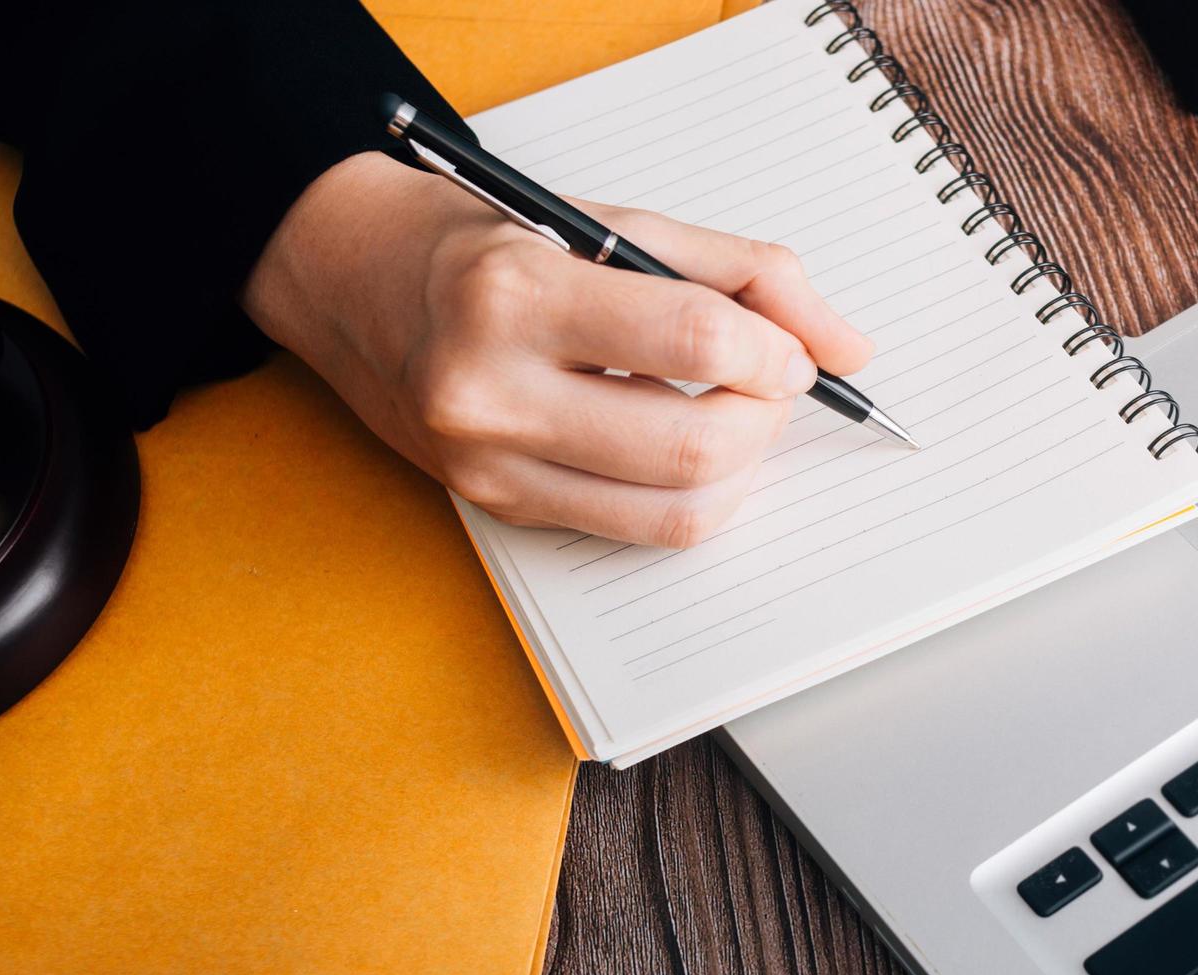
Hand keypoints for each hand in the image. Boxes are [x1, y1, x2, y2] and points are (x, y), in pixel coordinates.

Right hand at [243, 151, 870, 546]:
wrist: (349, 278)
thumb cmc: (485, 242)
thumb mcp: (614, 220)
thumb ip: (745, 272)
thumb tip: (847, 347)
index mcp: (519, 291)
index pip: (696, 339)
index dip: (775, 351)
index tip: (788, 348)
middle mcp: (491, 387)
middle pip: (694, 445)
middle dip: (766, 418)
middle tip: (772, 383)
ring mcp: (487, 461)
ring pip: (675, 510)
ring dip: (742, 468)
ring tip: (734, 415)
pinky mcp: (495, 506)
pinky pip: (634, 531)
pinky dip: (690, 496)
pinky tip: (683, 445)